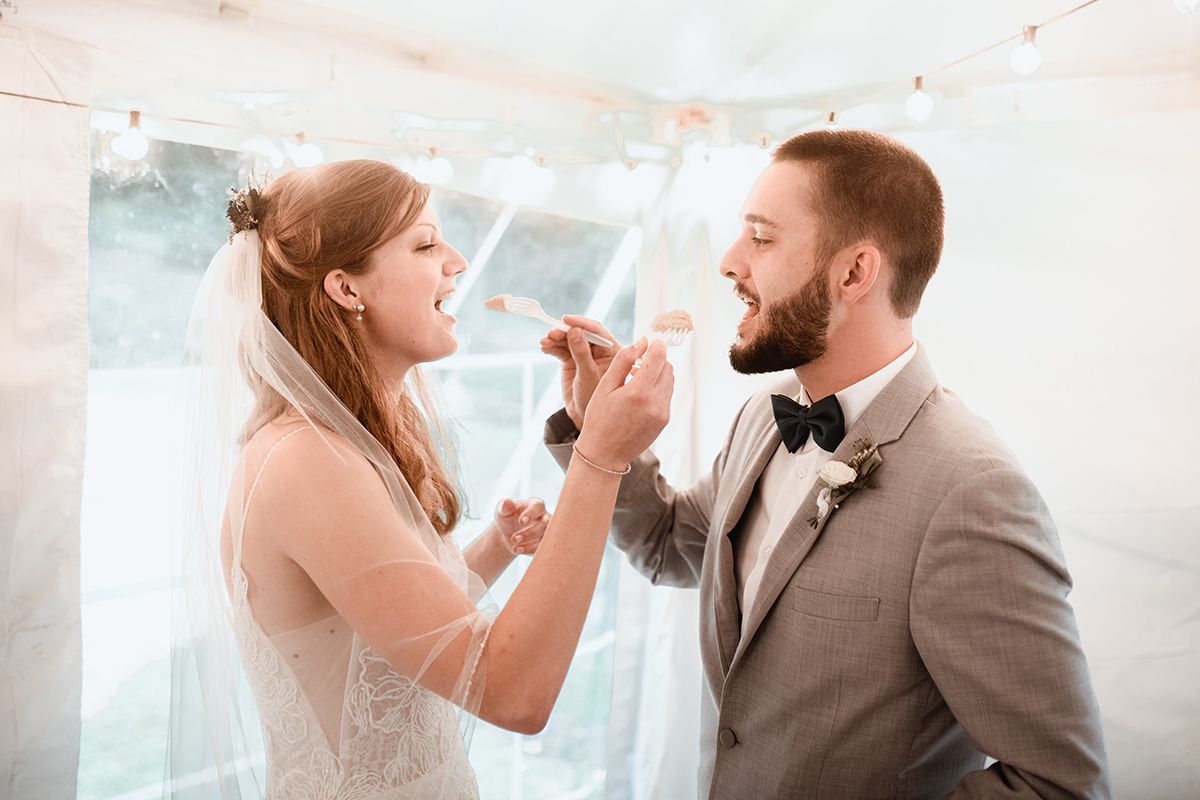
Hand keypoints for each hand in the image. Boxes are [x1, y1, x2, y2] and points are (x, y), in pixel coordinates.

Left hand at [491, 497, 549, 555]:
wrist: (506, 533)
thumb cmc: (507, 517)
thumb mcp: (502, 511)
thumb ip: (504, 506)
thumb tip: (506, 502)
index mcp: (535, 505)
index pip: (538, 506)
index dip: (531, 513)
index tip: (521, 521)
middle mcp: (544, 517)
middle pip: (544, 524)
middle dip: (530, 533)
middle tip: (514, 538)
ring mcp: (545, 531)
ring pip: (545, 538)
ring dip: (530, 544)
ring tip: (515, 546)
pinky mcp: (543, 543)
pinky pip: (542, 548)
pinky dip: (530, 551)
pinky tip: (517, 550)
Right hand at [540, 315, 620, 429]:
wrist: (582, 417)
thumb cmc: (593, 400)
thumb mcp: (588, 375)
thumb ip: (582, 353)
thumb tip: (574, 330)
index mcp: (612, 351)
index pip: (597, 332)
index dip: (582, 323)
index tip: (567, 319)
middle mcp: (598, 351)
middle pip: (580, 333)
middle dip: (566, 331)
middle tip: (552, 333)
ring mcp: (583, 355)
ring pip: (569, 340)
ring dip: (556, 338)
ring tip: (545, 341)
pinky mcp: (571, 361)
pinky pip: (561, 349)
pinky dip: (552, 347)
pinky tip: (544, 347)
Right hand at [575, 337, 673, 468]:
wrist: (604, 454)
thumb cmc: (599, 420)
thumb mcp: (605, 386)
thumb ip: (624, 360)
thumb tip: (642, 342)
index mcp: (638, 392)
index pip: (659, 358)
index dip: (656, 346)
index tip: (650, 342)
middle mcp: (655, 403)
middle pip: (668, 368)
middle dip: (657, 360)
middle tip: (639, 361)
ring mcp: (663, 413)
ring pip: (669, 381)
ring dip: (658, 374)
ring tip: (637, 378)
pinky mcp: (664, 421)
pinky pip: (667, 396)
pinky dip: (657, 388)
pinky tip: (639, 393)